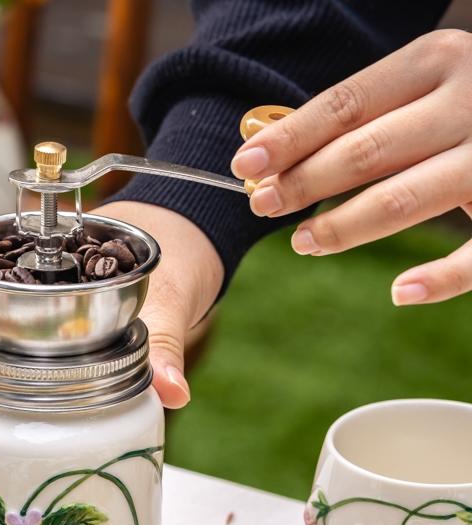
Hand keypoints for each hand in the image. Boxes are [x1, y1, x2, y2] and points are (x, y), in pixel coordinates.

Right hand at [0, 201, 223, 479]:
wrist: (188, 236)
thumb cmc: (172, 250)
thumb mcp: (168, 295)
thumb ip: (166, 340)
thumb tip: (171, 391)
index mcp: (38, 280)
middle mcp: (32, 306)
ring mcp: (47, 330)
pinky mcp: (69, 351)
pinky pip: (28, 381)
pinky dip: (10, 411)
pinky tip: (3, 440)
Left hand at [231, 29, 471, 305]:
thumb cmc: (462, 104)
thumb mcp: (418, 85)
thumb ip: (356, 117)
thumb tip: (266, 152)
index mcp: (436, 63)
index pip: (345, 106)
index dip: (289, 139)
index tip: (244, 165)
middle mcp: (469, 102)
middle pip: (365, 152)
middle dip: (304, 183)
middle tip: (262, 204)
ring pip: (404, 198)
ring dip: (344, 227)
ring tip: (302, 242)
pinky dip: (441, 278)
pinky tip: (400, 292)